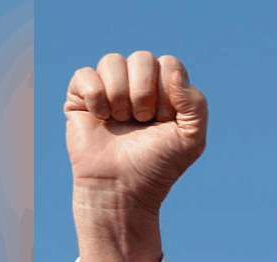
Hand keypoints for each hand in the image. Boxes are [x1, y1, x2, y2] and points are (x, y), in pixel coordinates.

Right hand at [65, 51, 206, 261]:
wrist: (123, 188)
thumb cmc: (158, 164)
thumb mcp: (191, 138)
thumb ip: (195, 104)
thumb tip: (172, 70)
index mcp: (166, 89)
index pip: (169, 63)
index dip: (167, 91)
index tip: (164, 120)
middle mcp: (137, 84)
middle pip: (142, 57)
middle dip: (144, 93)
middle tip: (142, 121)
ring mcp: (108, 87)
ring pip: (112, 61)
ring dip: (120, 95)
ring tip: (122, 121)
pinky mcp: (80, 96)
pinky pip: (85, 74)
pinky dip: (96, 97)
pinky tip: (100, 118)